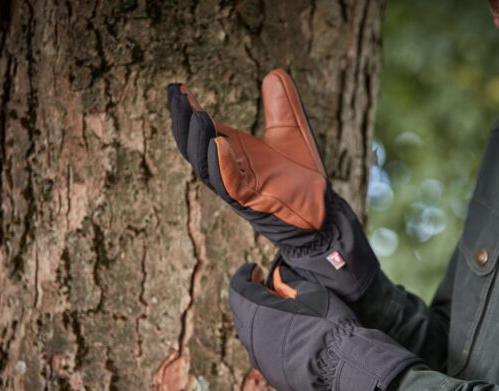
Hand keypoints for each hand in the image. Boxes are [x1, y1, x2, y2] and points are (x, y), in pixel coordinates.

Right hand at [167, 69, 378, 300]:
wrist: (323, 209)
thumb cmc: (302, 177)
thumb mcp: (292, 132)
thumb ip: (282, 106)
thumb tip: (275, 73)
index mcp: (234, 153)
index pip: (203, 130)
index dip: (189, 110)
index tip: (178, 87)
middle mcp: (230, 170)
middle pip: (195, 147)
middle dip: (183, 122)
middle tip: (175, 96)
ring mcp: (239, 187)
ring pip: (206, 166)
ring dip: (198, 141)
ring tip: (195, 114)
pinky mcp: (252, 202)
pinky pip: (230, 185)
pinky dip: (223, 166)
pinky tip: (218, 144)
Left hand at [228, 262, 419, 390]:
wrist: (342, 364)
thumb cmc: (327, 322)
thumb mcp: (309, 292)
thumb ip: (287, 282)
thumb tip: (277, 275)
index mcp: (257, 313)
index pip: (238, 288)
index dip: (244, 275)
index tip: (256, 268)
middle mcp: (252, 338)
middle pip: (242, 312)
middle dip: (252, 298)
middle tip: (268, 288)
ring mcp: (261, 360)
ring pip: (252, 335)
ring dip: (261, 321)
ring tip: (280, 312)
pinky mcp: (273, 376)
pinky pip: (265, 353)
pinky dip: (272, 340)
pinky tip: (289, 336)